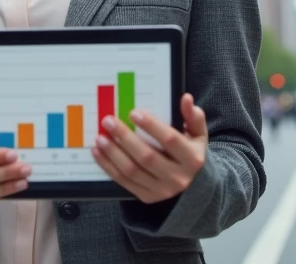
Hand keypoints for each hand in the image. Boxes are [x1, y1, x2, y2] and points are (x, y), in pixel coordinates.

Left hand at [92, 93, 206, 204]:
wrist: (191, 184)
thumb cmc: (189, 151)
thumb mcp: (197, 135)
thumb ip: (193, 117)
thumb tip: (186, 98)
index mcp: (192, 159)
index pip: (170, 140)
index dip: (152, 126)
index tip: (134, 112)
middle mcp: (178, 177)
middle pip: (147, 156)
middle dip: (125, 137)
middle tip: (108, 121)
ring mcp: (162, 190)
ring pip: (133, 171)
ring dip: (113, 153)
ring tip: (100, 137)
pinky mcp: (147, 197)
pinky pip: (124, 181)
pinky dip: (108, 166)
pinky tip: (98, 152)